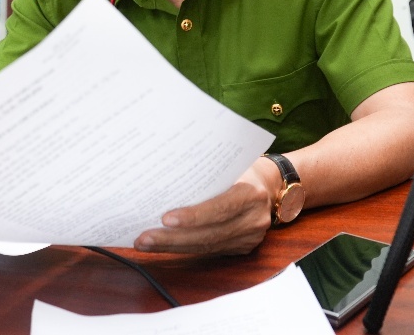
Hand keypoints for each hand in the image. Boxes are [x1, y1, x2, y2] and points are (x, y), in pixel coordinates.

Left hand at [133, 158, 278, 254]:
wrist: (270, 185)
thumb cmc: (241, 168)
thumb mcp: (229, 163)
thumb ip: (204, 172)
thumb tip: (161, 176)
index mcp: (251, 193)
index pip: (220, 208)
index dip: (193, 217)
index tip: (165, 219)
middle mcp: (254, 219)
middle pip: (209, 235)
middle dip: (172, 239)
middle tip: (143, 238)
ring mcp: (250, 237)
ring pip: (207, 248)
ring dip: (172, 247)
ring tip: (146, 244)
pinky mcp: (243, 248)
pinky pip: (210, 251)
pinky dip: (185, 249)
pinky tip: (164, 245)